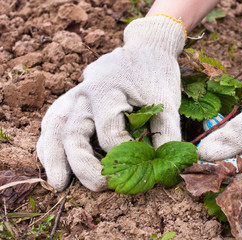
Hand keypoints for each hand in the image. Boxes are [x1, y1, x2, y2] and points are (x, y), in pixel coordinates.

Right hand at [37, 16, 185, 191]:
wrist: (148, 46)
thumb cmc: (158, 74)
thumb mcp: (168, 103)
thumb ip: (166, 135)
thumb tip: (164, 169)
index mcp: (106, 90)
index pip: (108, 134)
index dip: (123, 155)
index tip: (140, 164)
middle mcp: (84, 92)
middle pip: (74, 134)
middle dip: (84, 165)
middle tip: (101, 186)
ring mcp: (76, 92)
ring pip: (55, 127)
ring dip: (54, 157)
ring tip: (60, 183)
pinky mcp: (76, 96)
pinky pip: (55, 118)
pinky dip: (51, 140)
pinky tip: (54, 159)